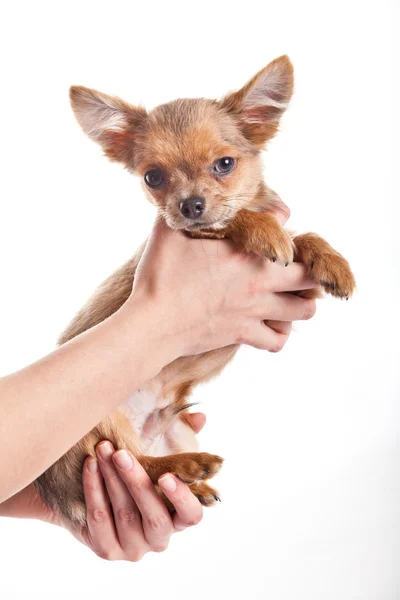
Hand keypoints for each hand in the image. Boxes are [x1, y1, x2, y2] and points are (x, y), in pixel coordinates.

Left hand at [61, 413, 206, 560]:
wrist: (91, 503)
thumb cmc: (137, 476)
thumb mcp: (159, 459)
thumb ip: (181, 438)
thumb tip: (199, 417)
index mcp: (178, 518)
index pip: (190, 515)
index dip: (181, 498)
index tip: (166, 476)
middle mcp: (159, 539)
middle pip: (154, 516)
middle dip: (136, 481)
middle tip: (120, 453)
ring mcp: (133, 548)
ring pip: (124, 515)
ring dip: (111, 479)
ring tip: (102, 450)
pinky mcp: (107, 549)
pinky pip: (99, 519)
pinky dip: (93, 489)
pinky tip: (90, 465)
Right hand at [127, 202, 316, 356]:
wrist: (152, 323)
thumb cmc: (160, 275)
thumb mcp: (171, 232)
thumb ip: (190, 211)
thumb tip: (191, 194)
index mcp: (246, 251)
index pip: (289, 236)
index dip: (289, 236)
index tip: (279, 238)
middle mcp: (260, 281)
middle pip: (311, 277)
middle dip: (310, 272)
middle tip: (294, 270)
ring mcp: (255, 310)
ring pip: (305, 310)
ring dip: (301, 302)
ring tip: (287, 298)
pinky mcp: (244, 334)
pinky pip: (277, 341)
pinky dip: (278, 334)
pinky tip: (267, 325)